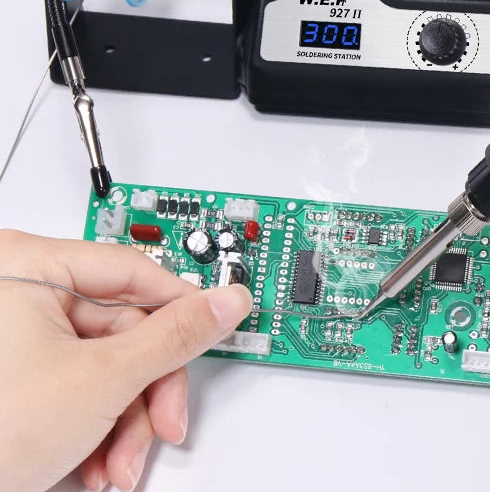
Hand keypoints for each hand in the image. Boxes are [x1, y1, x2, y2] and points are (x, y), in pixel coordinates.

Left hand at [0, 230, 252, 491]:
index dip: (182, 306)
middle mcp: (19, 292)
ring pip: (106, 367)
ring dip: (124, 423)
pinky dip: (97, 429)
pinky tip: (94, 464)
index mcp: (28, 266)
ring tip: (116, 465)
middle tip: (163, 425)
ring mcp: (16, 335)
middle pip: (123, 331)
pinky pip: (81, 386)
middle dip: (144, 394)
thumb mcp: (100, 380)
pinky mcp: (17, 374)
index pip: (134, 270)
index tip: (215, 327)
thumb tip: (226, 301)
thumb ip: (175, 336)